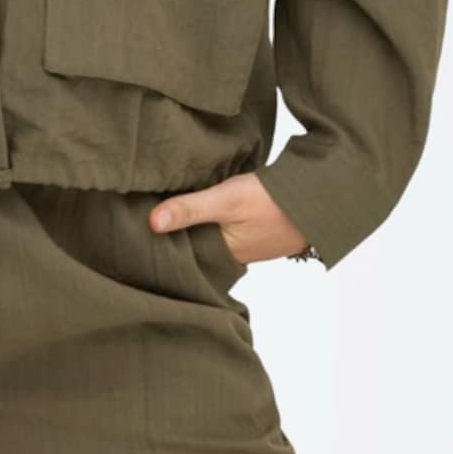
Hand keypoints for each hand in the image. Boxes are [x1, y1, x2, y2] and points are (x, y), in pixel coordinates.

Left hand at [146, 174, 308, 271]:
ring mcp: (242, 245)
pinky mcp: (251, 232)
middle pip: (191, 246)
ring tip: (161, 207)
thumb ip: (190, 209)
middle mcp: (229, 256)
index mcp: (220, 257)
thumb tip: (151, 224)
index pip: (179, 255)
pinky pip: (221, 228)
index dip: (158, 243)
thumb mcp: (227, 200)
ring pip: (206, 236)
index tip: (133, 228)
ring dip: (191, 224)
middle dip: (172, 234)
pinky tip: (197, 204)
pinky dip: (209, 219)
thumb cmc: (274, 202)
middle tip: (140, 215)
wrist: (319, 197)